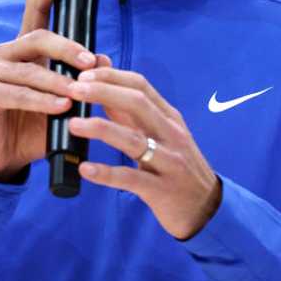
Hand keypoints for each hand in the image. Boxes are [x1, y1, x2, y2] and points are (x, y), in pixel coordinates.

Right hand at [0, 0, 110, 181]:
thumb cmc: (33, 126)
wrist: (2, 159)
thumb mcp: (63, 100)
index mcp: (24, 49)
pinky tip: (59, 106)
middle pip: (37, 36)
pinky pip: (17, 92)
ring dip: (58, 82)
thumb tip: (106, 59)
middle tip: (91, 62)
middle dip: (68, 48)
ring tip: (78, 95)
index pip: (35, 10)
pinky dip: (41, 101)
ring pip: (30, 69)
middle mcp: (4, 53)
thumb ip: (81, 79)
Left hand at [66, 68, 221, 239]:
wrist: (206, 206)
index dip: (110, 76)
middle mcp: (171, 134)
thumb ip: (131, 112)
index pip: (140, 85)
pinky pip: (131, 178)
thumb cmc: (177, 166)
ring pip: (134, 139)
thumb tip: (103, 84)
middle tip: (73, 90)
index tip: (83, 74)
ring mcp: (169, 162)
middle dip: (103, 92)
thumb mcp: (160, 134)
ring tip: (73, 124)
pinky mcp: (161, 189)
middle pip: (137, 103)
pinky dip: (107, 173)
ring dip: (101, 128)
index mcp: (169, 117)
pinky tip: (85, 169)